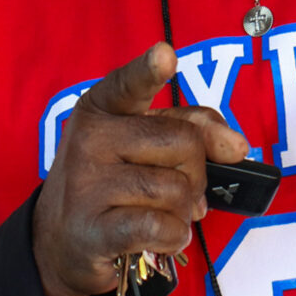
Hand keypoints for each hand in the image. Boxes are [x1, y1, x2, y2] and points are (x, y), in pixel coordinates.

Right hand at [32, 42, 250, 295]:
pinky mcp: (93, 228)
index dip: (150, 70)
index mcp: (103, 106)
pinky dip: (175, 236)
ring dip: (183, 211)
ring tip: (160, 214)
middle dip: (195, 172)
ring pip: (177, 189)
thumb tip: (236, 146)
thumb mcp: (145, 142)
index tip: (165, 54)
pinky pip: (161, 226)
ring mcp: (87, 183)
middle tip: (176, 189)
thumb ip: (191, 128)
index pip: (131, 83)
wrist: (59, 240)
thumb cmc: (114, 182)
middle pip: (183, 142)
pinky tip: (160, 237)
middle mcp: (89, 137)